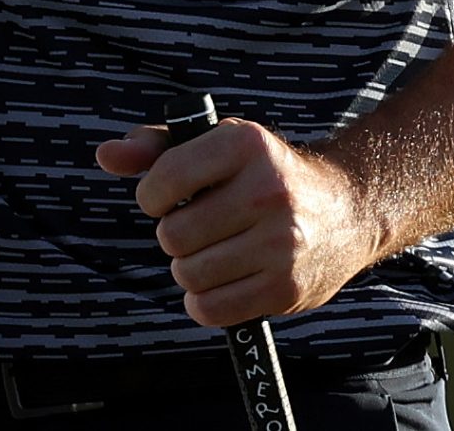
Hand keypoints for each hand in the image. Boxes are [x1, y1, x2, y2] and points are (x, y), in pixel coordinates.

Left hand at [98, 116, 388, 326]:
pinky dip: (202, 301)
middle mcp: (267, 190)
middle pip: (173, 234)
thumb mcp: (217, 144)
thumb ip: (155, 147)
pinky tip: (219, 281)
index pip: (164, 179)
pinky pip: (210, 309)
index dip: (153, 195)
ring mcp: (281, 243)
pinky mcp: (287, 288)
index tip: (169, 196)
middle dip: (175, 234)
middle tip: (199, 226)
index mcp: (245, 145)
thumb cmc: (264, 174)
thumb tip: (106, 155)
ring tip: (213, 251)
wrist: (348, 210)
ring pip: (188, 273)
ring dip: (190, 267)